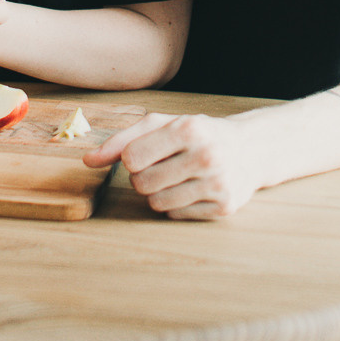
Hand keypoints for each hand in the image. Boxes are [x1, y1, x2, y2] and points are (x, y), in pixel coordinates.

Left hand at [86, 111, 270, 219]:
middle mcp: (207, 155)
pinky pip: (175, 215)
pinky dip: (175, 205)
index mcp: (190, 128)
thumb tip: (88, 160)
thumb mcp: (163, 125)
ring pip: (156, 203)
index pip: (132, 157)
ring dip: (157, 193)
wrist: (251, 149)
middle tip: (162, 166)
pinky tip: (190, 189)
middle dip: (143, 177)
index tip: (145, 154)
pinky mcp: (223, 207)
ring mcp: (217, 183)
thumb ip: (123, 139)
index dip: (132, 159)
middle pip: (142, 184)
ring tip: (175, 178)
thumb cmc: (199, 134)